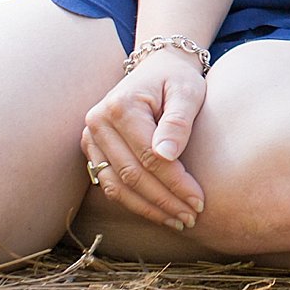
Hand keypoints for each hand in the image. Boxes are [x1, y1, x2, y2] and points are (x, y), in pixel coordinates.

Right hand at [81, 47, 207, 230]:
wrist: (156, 68)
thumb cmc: (176, 79)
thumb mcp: (187, 90)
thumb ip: (178, 120)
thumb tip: (167, 156)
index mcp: (120, 107)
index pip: (149, 156)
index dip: (175, 182)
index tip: (199, 200)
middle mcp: (97, 123)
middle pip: (132, 175)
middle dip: (164, 200)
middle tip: (192, 217)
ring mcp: (90, 138)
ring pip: (116, 186)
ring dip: (147, 208)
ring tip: (178, 221)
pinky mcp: (92, 150)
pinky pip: (109, 184)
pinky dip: (133, 202)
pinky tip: (157, 212)